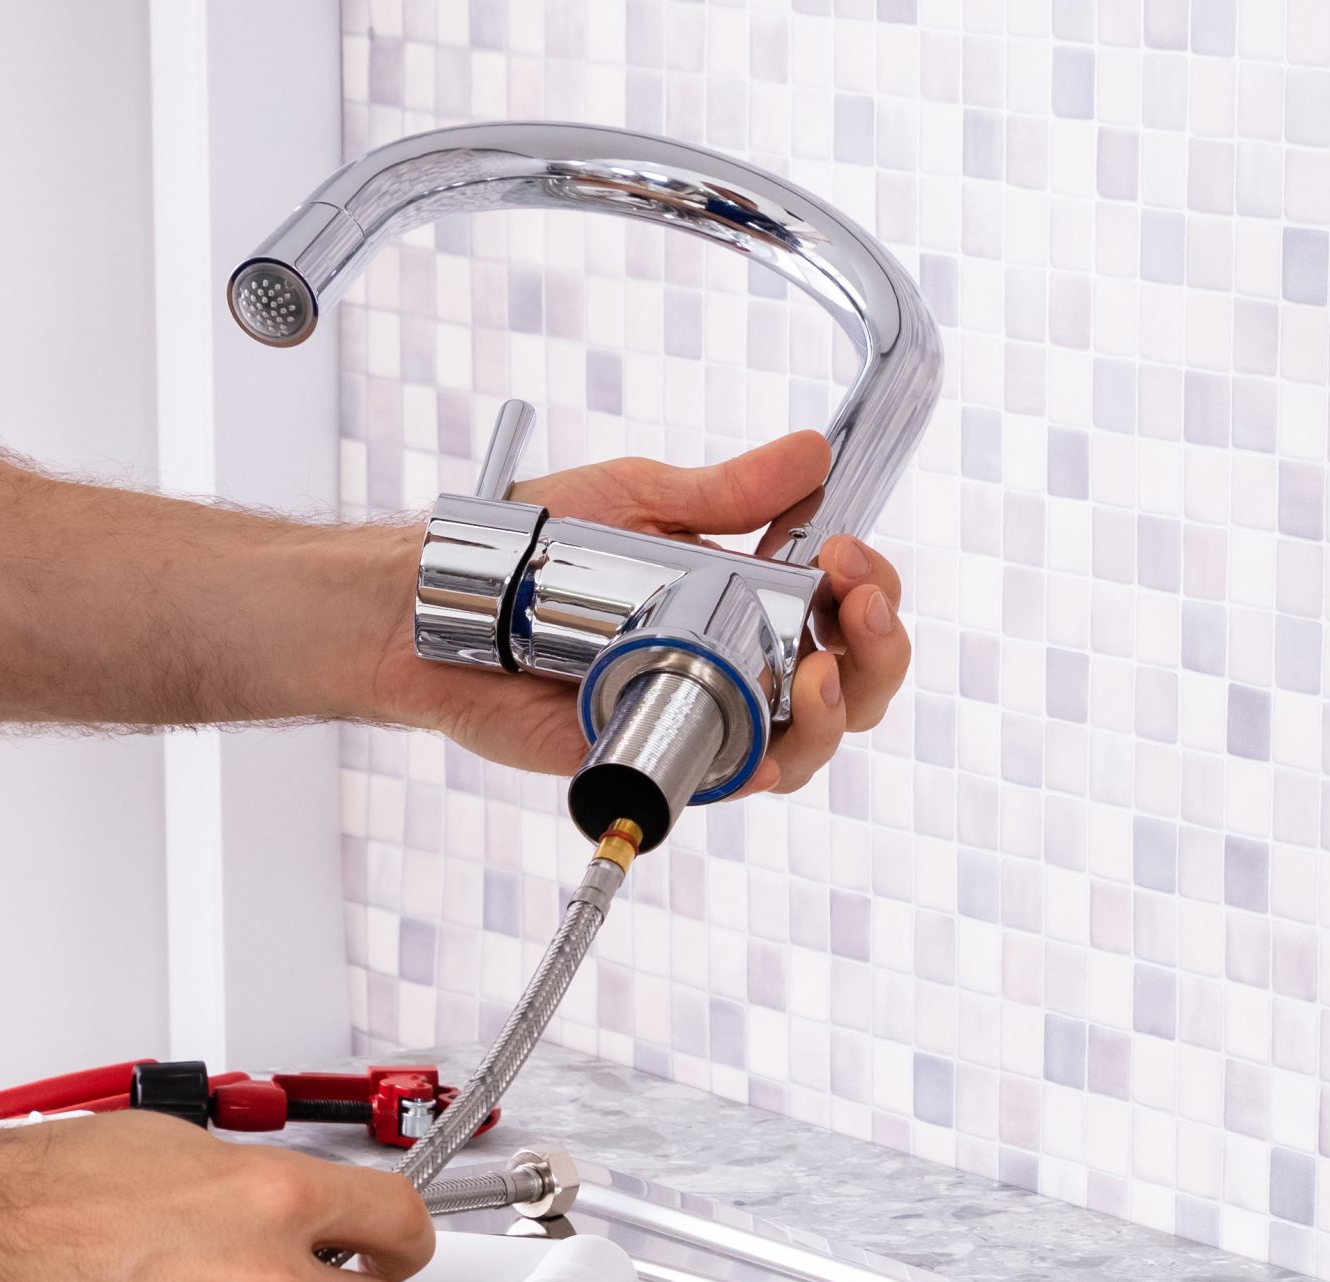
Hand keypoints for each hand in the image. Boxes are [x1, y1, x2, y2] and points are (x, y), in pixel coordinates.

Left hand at [362, 431, 910, 796]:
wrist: (450, 599)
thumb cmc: (535, 548)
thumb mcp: (640, 498)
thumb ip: (728, 490)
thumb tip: (813, 455)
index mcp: (746, 596)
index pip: (844, 605)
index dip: (871, 587)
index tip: (848, 555)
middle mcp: (736, 661)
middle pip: (851, 682)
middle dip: (879, 648)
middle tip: (859, 605)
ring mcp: (700, 713)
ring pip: (806, 743)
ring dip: (840, 710)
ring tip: (823, 670)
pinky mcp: (654, 757)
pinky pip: (725, 779)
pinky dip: (763, 765)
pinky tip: (772, 740)